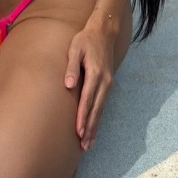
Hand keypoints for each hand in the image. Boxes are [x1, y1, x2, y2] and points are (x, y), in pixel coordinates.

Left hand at [64, 28, 115, 150]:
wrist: (104, 32)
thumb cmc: (86, 40)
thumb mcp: (75, 48)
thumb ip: (71, 67)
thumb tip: (68, 85)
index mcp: (95, 73)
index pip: (88, 99)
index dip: (83, 116)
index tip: (78, 131)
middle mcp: (105, 81)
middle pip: (96, 109)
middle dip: (90, 128)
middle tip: (84, 145)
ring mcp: (108, 84)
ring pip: (101, 109)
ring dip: (95, 127)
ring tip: (88, 143)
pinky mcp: (108, 84)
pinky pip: (103, 105)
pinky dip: (98, 118)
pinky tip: (94, 128)